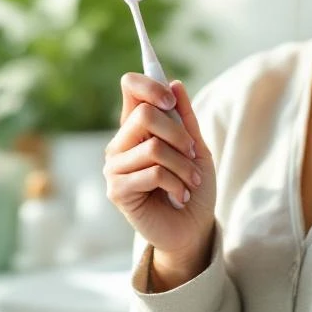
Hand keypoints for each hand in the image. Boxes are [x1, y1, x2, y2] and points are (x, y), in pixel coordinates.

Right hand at [104, 74, 216, 279]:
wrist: (193, 228)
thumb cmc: (193, 186)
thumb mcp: (196, 148)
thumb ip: (185, 119)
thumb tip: (175, 83)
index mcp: (137, 126)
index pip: (130, 87)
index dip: (150, 85)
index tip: (171, 100)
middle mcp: (121, 142)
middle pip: (144, 114)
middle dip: (179, 134)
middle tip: (192, 154)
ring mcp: (115, 166)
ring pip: (154, 148)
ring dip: (183, 166)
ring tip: (191, 182)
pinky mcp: (116, 190)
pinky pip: (153, 173)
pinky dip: (176, 184)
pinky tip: (180, 196)